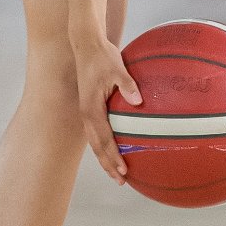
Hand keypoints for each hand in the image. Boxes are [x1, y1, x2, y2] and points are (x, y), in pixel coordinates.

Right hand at [72, 34, 139, 183]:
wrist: (86, 44)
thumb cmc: (102, 55)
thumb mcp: (117, 67)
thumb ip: (128, 85)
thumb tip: (139, 101)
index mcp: (91, 109)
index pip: (104, 140)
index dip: (113, 157)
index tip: (124, 171)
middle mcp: (87, 114)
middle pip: (97, 146)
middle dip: (108, 164)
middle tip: (121, 181)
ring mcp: (87, 111)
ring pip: (96, 141)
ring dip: (106, 157)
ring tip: (117, 171)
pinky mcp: (91, 106)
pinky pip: (99, 131)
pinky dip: (107, 143)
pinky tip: (118, 146)